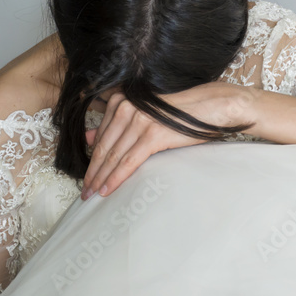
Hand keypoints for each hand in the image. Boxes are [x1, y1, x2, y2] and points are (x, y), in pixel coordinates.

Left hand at [80, 81, 257, 199]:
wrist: (212, 107)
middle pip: (105, 147)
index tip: (87, 176)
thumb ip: (117, 124)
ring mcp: (139, 120)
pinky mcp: (152, 134)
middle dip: (93, 172)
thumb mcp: (145, 115)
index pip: (102, 136)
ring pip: (113, 156)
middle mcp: (127, 108)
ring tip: (93, 194)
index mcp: (123, 101)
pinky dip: (116, 178)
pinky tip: (108, 189)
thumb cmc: (182, 112)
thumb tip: (89, 137)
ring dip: (101, 178)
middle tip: (84, 191)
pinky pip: (129, 161)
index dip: (92, 158)